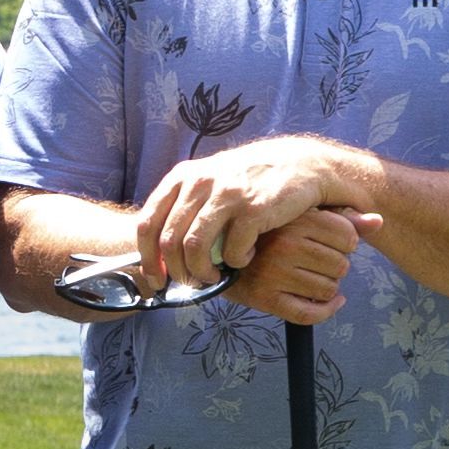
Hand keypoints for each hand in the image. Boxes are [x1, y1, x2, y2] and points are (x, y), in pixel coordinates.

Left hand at [129, 135, 361, 293]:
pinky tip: (246, 257)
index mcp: (183, 177)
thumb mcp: (211, 180)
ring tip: (216, 277)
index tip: (157, 280)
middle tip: (191, 284)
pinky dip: (237, 263)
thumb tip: (162, 251)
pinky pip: (232, 251)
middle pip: (169, 241)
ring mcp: (226, 195)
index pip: (148, 223)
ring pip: (195, 248)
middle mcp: (200, 182)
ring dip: (203, 272)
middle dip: (178, 272)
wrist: (300, 164)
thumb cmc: (252, 179)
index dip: (148, 259)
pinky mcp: (253, 209)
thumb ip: (185, 206)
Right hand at [222, 205, 375, 325]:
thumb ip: (344, 218)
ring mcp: (275, 274)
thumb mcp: (304, 215)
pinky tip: (331, 303)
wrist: (223, 252)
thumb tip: (379, 221)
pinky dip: (327, 311)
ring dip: (328, 288)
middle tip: (318, 262)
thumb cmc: (271, 231)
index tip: (334, 243)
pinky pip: (310, 314)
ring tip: (312, 277)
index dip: (347, 243)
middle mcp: (285, 246)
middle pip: (341, 265)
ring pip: (329, 290)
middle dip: (336, 266)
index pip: (348, 236)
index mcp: (295, 220)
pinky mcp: (267, 299)